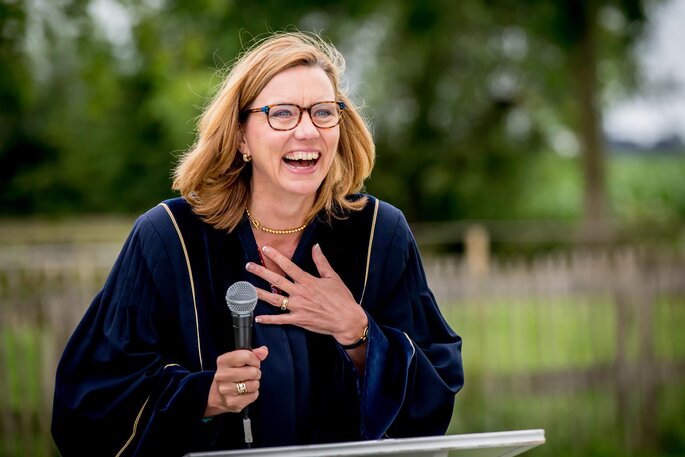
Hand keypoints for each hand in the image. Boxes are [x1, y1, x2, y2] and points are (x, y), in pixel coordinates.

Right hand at [204, 346, 267, 416]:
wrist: (218, 396)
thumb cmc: (231, 374)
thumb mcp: (239, 360)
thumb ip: (253, 354)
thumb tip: (263, 351)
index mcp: (223, 361)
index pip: (246, 356)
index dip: (255, 360)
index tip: (253, 363)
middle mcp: (221, 375)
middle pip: (252, 371)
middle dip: (256, 373)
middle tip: (251, 374)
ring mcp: (225, 390)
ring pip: (254, 384)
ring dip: (255, 383)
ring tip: (248, 383)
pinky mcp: (232, 402)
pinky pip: (253, 396)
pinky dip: (253, 394)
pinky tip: (245, 392)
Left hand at [246, 244, 367, 345]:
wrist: (346, 320)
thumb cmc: (342, 298)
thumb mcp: (333, 277)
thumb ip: (321, 262)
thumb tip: (316, 246)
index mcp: (308, 281)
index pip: (289, 266)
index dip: (276, 257)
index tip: (265, 249)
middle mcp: (300, 293)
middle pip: (277, 281)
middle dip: (261, 272)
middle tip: (249, 266)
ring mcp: (298, 307)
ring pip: (274, 299)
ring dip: (259, 293)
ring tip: (246, 289)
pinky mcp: (298, 320)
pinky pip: (280, 320)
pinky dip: (269, 319)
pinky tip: (257, 317)